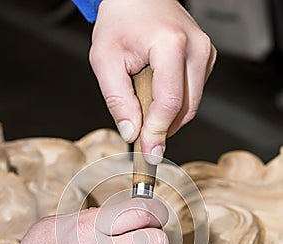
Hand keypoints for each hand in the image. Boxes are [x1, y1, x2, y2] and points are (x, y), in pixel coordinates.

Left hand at [90, 0, 215, 162]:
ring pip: (191, 106)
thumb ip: (117, 100)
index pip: (169, 103)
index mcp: (170, 45)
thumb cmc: (120, 21)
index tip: (150, 154)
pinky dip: (174, 105)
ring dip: (167, 116)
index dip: (157, 133)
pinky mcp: (206, 59)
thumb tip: (132, 132)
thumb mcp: (105, 60)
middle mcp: (196, 48)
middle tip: (143, 139)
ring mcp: (205, 53)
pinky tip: (157, 92)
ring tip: (143, 99)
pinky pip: (193, 96)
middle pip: (185, 109)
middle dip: (162, 129)